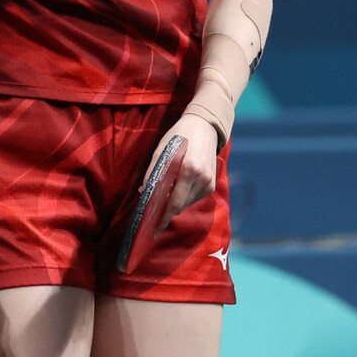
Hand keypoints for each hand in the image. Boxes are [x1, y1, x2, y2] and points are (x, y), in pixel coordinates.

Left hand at [143, 113, 218, 235]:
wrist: (204, 126)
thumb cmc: (179, 136)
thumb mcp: (162, 151)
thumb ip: (154, 173)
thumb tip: (145, 192)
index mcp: (188, 169)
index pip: (174, 202)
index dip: (163, 217)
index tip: (154, 230)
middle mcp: (201, 178)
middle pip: (180, 205)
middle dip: (166, 211)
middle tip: (153, 216)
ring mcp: (208, 182)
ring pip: (187, 203)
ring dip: (174, 203)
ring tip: (163, 197)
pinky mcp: (211, 184)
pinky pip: (194, 197)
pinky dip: (184, 197)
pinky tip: (177, 188)